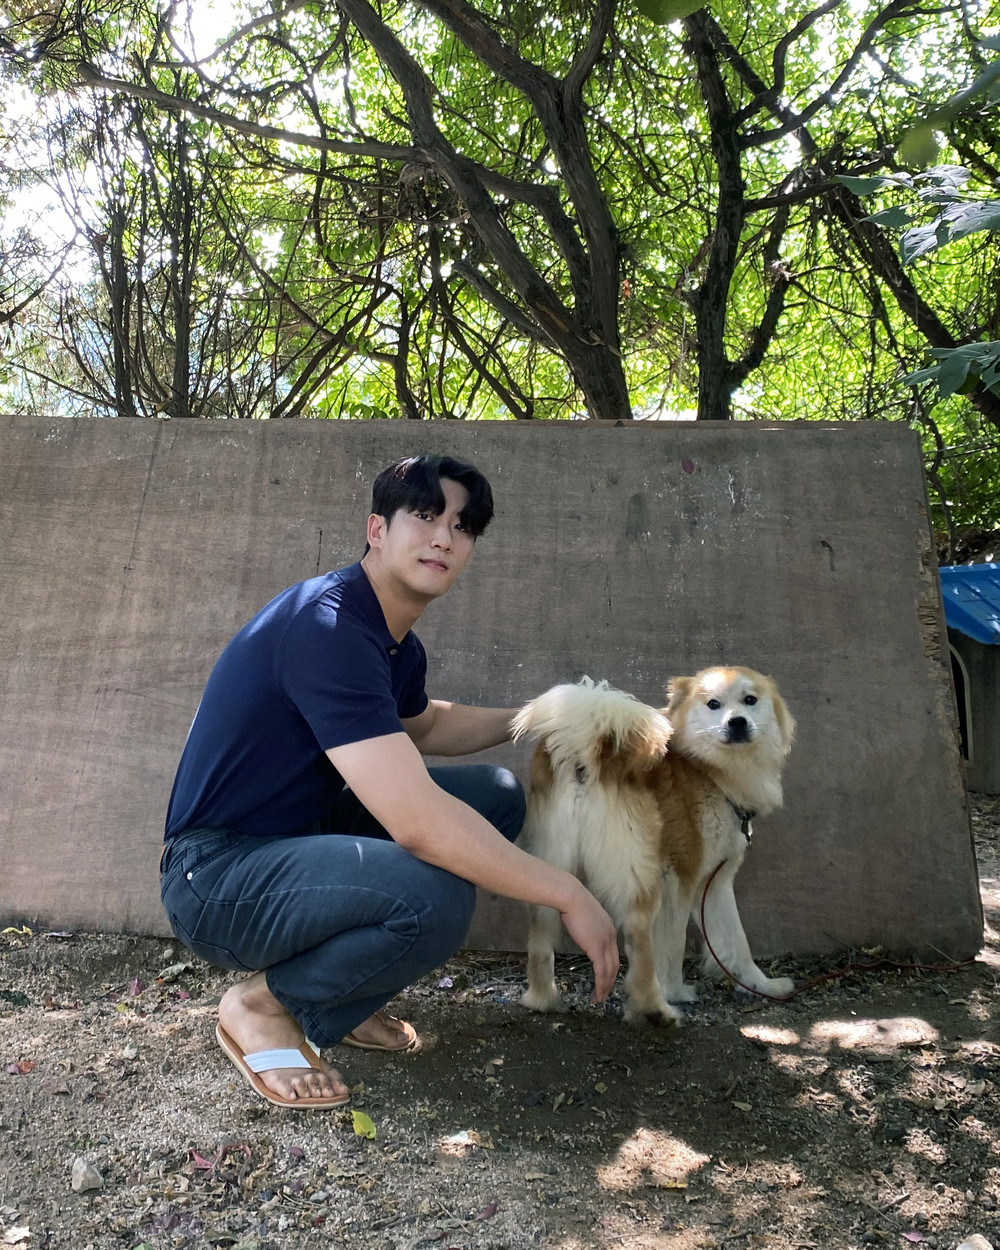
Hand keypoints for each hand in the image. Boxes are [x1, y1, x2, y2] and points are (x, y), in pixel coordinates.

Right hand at [559, 884, 619, 1003]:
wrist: (571, 897)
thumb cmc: (572, 902)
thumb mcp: (584, 915)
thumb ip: (587, 927)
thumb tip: (582, 932)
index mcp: (609, 929)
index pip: (613, 954)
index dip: (610, 968)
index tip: (605, 978)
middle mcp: (611, 937)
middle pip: (615, 965)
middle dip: (610, 981)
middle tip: (604, 994)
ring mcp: (606, 943)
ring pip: (609, 971)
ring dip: (605, 987)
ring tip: (599, 999)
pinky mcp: (597, 949)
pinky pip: (601, 972)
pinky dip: (601, 984)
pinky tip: (597, 993)